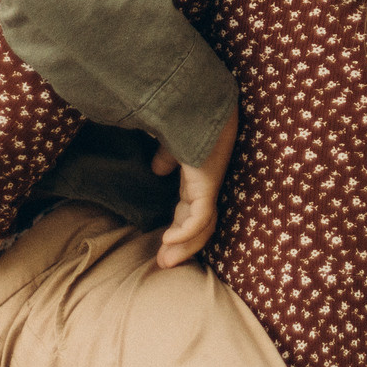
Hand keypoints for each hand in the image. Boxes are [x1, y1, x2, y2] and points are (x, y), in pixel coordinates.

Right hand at [153, 108, 237, 268]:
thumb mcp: (171, 142)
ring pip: (202, 227)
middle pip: (199, 226)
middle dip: (181, 247)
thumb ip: (167, 156)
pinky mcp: (207, 185)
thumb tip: (157, 169)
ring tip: (166, 261)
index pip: (190, 211)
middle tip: (164, 263)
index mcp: (198, 179)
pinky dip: (185, 231)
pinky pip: (199, 217)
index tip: (162, 245)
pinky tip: (169, 239)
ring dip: (184, 246)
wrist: (202, 102)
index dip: (178, 229)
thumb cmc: (187, 118)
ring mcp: (208, 187)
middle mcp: (206, 186)